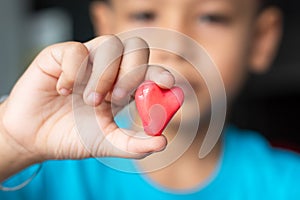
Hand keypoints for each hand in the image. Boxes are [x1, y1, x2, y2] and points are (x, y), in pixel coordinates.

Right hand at [0, 35, 174, 163]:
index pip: (148, 69)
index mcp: (123, 86)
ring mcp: (86, 60)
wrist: (35, 137)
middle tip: (118, 98)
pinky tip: (64, 90)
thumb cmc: (72, 136)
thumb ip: (133, 144)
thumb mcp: (106, 143)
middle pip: (136, 48)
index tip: (167, 83)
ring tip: (90, 101)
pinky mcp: (60, 55)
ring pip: (110, 44)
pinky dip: (73, 71)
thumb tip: (162, 141)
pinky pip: (76, 50)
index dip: (159, 72)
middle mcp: (109, 69)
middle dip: (132, 72)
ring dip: (104, 75)